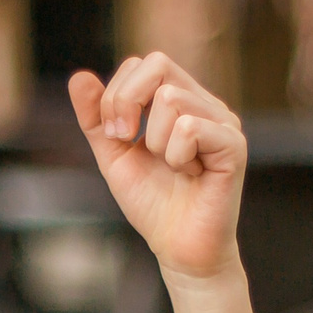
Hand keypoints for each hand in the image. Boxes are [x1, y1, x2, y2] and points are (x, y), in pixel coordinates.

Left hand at [70, 54, 246, 285]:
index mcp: (180, 100)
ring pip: (171, 98)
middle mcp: (205, 103)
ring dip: (155, 142)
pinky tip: (190, 174)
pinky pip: (189, 128)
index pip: (142, 63)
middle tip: (128, 142)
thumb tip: (78, 77)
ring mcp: (223, 121)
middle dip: (127, 103)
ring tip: (171, 167)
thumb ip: (96, 119)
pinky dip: (176, 156)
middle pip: (157, 64)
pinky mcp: (234, 144)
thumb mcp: (114, 156)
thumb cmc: (153, 203)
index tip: (116, 135)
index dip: (117, 95)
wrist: (178, 248)